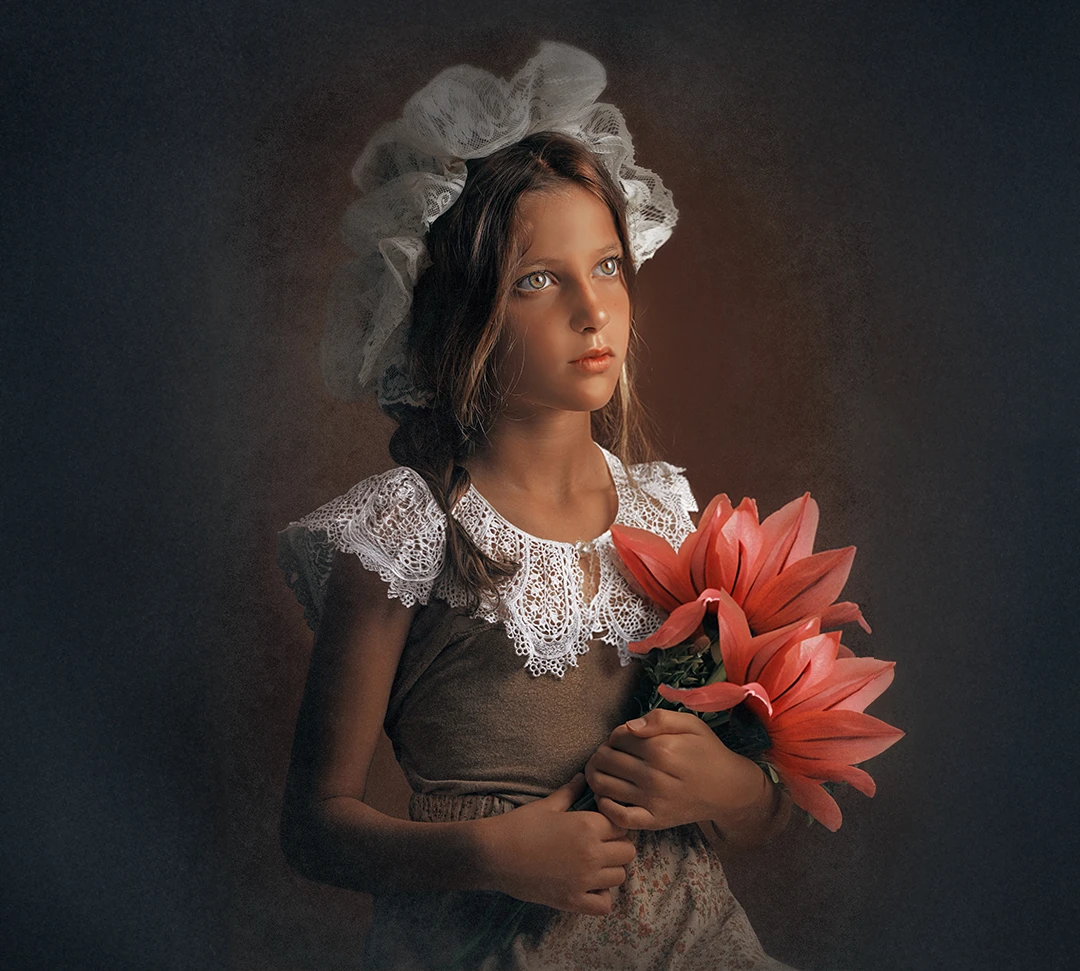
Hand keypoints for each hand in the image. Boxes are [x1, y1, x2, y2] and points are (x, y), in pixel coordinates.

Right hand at [479, 773, 636, 915]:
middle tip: (601, 845)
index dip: (614, 825)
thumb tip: (582, 777)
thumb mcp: (547, 805)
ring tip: (594, 865)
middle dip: (617, 847)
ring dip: (611, 870)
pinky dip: (601, 897)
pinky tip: (588, 887)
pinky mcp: (572, 900)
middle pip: (628, 852)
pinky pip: (604, 905)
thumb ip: (570, 792)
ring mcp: (583, 879)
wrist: (493, 854)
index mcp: (587, 826)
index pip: (622, 826)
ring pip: (620, 877)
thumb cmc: (519, 825)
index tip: (602, 826)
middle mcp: (591, 853)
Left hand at [584, 708, 770, 831]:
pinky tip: (605, 795)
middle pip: (607, 760)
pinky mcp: (654, 821)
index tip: (622, 737)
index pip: (619, 737)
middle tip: (608, 752)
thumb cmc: (707, 752)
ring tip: (601, 769)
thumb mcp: (691, 724)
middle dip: (601, 752)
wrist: (728, 789)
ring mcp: (653, 802)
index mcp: (662, 749)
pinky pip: (618, 816)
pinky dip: (604, 805)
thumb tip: (630, 726)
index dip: (614, 734)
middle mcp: (654, 777)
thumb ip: (660, 718)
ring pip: (604, 786)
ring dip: (595, 774)